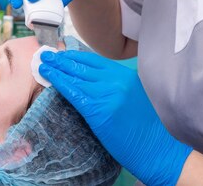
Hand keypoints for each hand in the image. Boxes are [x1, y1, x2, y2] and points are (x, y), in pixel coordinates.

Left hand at [39, 50, 192, 185]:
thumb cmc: (148, 128)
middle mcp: (116, 80)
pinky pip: (74, 92)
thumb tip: (94, 81)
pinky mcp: (99, 110)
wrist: (159, 149)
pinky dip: (59, 82)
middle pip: (83, 65)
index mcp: (126, 75)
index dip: (76, 56)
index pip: (95, 60)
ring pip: (76, 76)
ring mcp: (107, 93)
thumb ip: (118, 85)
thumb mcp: (136, 96)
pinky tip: (49, 77)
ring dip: (56, 68)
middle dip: (62, 59)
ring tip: (43, 63)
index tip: (63, 53)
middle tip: (47, 55)